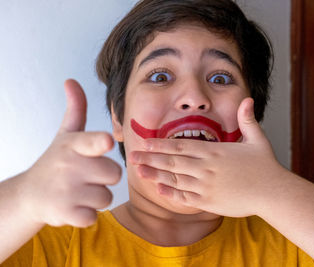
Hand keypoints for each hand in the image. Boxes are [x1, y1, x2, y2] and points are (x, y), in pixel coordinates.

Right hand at [20, 80, 120, 226]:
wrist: (31, 195)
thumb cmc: (56, 161)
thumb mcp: (65, 134)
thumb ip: (75, 109)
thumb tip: (71, 81)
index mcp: (73, 144)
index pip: (93, 142)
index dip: (101, 143)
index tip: (107, 142)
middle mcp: (70, 166)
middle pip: (115, 173)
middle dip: (106, 177)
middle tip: (87, 176)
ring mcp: (67, 191)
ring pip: (107, 197)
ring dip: (97, 197)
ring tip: (79, 191)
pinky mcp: (66, 213)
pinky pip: (95, 216)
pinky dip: (88, 215)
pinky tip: (75, 206)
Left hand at [129, 98, 287, 216]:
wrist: (274, 192)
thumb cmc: (265, 166)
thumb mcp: (257, 139)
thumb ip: (247, 119)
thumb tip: (247, 98)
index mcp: (214, 151)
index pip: (181, 145)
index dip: (161, 143)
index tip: (145, 141)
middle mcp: (206, 168)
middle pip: (172, 161)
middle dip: (150, 158)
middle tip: (132, 155)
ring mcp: (206, 186)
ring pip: (174, 179)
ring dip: (155, 174)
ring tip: (139, 171)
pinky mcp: (209, 202)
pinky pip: (185, 197)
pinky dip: (171, 193)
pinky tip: (159, 188)